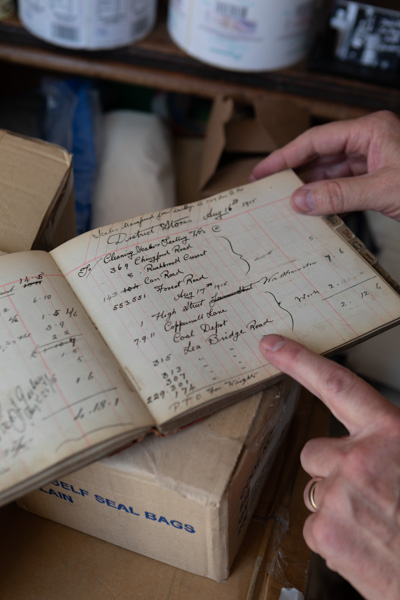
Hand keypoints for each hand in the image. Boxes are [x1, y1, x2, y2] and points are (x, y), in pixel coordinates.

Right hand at [251, 110, 399, 221]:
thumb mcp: (385, 191)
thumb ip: (340, 195)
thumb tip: (301, 200)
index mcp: (371, 130)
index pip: (317, 140)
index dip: (286, 156)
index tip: (263, 171)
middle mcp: (370, 140)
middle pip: (321, 153)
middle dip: (295, 171)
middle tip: (268, 187)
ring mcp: (375, 158)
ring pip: (332, 170)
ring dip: (311, 186)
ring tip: (286, 201)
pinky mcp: (378, 176)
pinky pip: (345, 183)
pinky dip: (328, 196)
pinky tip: (314, 206)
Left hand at [259, 334, 399, 599]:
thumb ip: (388, 446)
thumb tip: (368, 446)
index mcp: (389, 433)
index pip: (336, 384)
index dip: (299, 361)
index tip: (272, 345)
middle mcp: (358, 458)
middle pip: (315, 452)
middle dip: (331, 471)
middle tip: (367, 496)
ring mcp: (337, 494)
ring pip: (317, 493)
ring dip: (337, 508)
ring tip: (375, 527)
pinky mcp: (325, 532)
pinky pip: (315, 527)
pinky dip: (335, 540)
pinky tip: (365, 547)